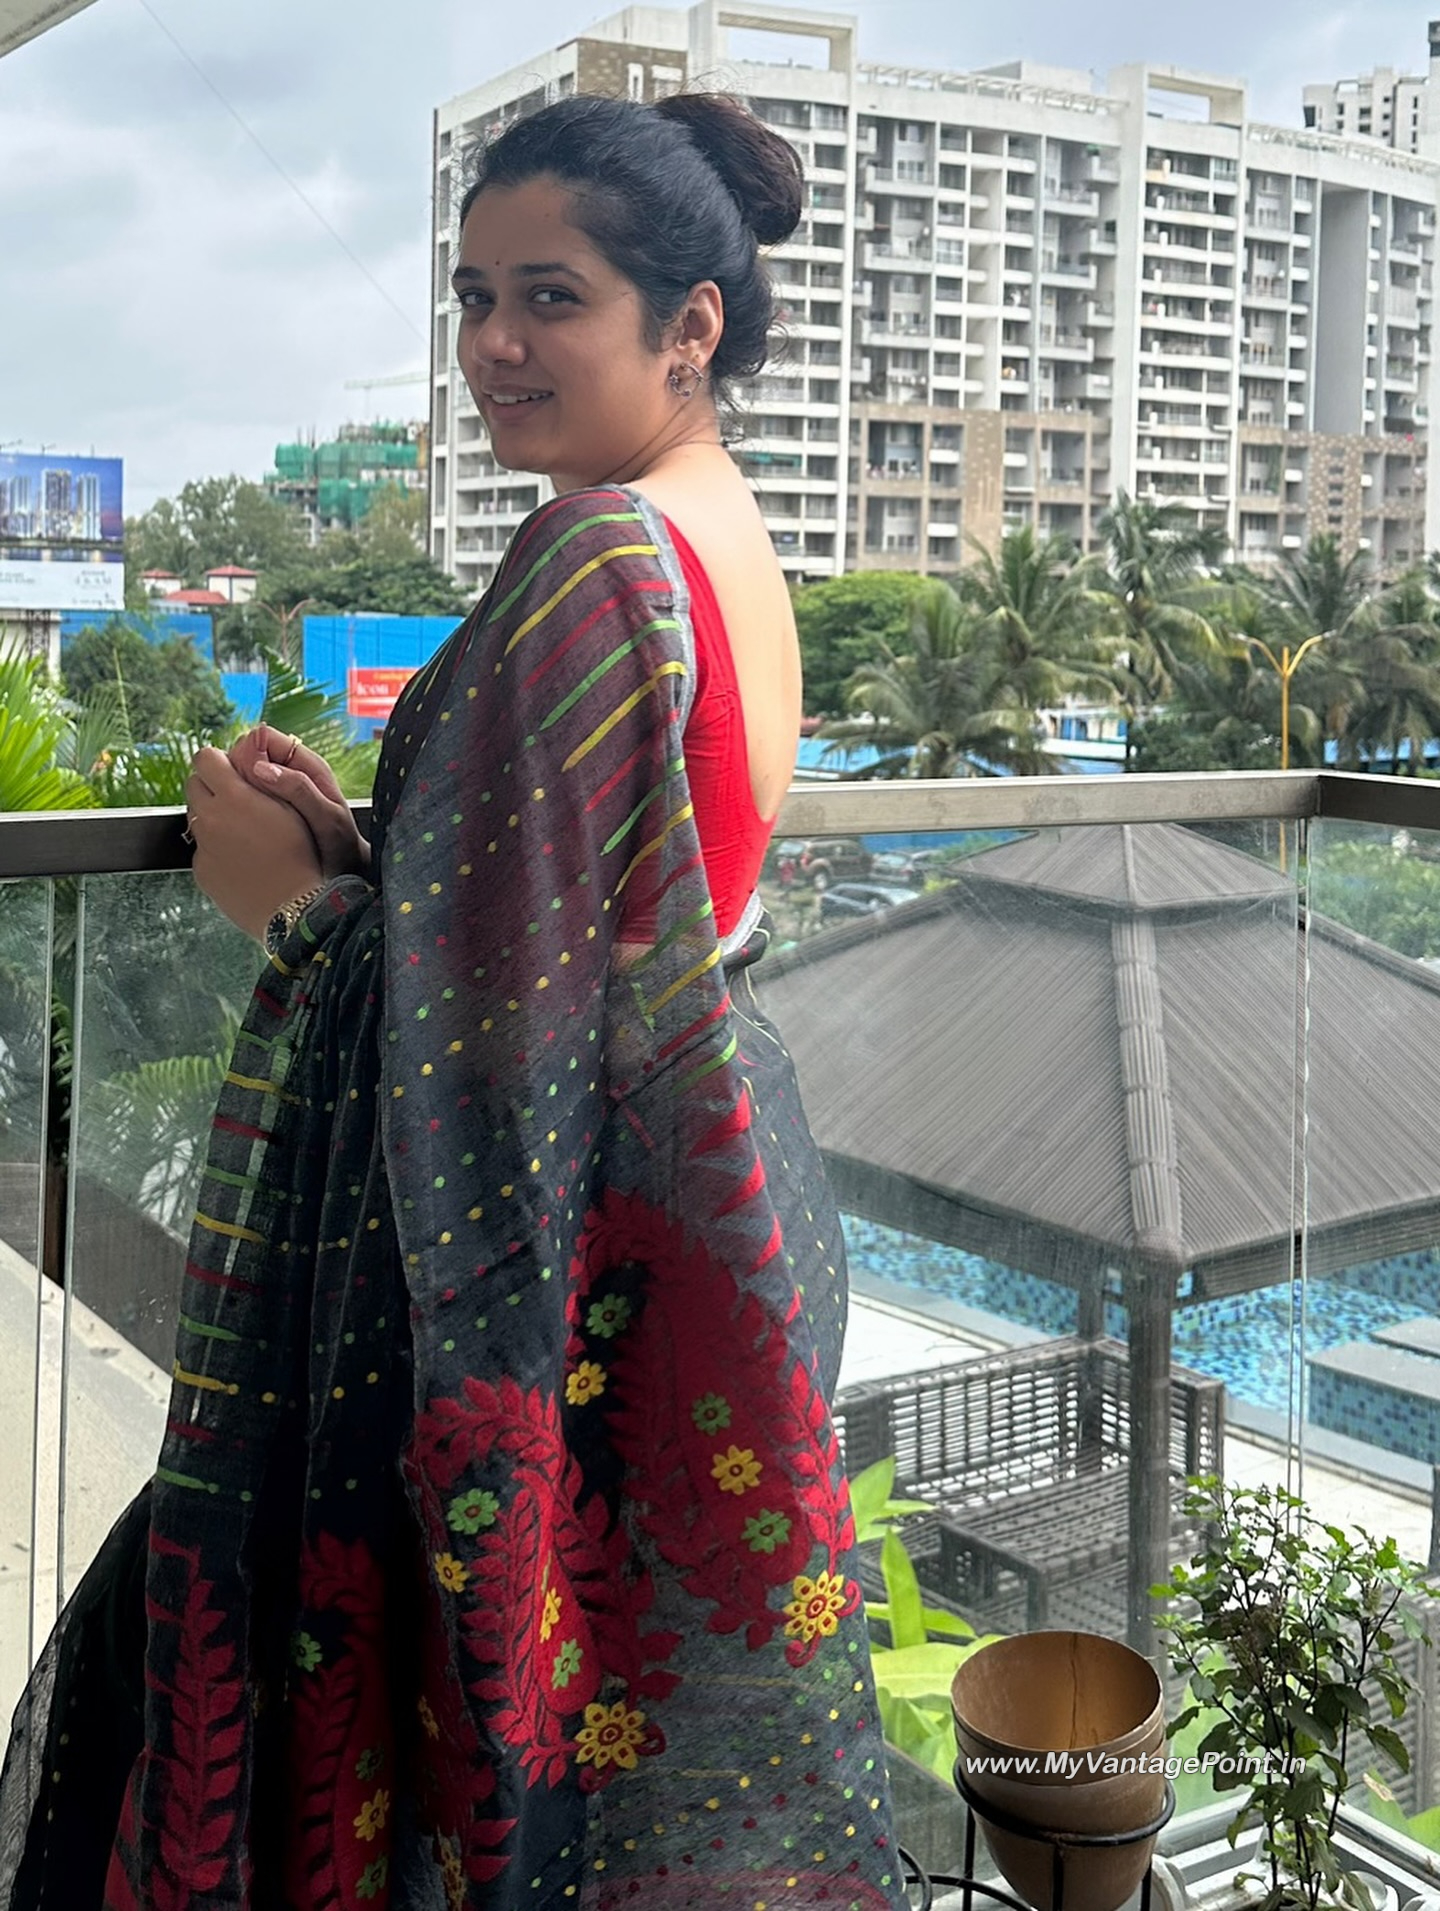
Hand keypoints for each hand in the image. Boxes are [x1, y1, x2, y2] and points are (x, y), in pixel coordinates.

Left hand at [185, 746, 324, 941]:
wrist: (294, 908)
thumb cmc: (302, 856)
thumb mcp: (293, 807)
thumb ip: (265, 778)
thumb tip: (247, 760)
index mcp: (234, 796)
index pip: (204, 758)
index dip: (219, 761)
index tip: (232, 771)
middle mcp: (210, 818)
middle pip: (193, 785)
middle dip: (212, 787)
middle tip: (239, 801)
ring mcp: (202, 846)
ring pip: (196, 818)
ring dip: (213, 818)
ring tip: (245, 834)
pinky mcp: (201, 871)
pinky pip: (202, 850)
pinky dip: (217, 850)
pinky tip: (243, 861)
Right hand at [228, 724, 371, 879]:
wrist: (345, 868)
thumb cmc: (341, 844)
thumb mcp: (324, 817)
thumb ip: (297, 789)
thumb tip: (261, 767)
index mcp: (306, 764)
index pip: (261, 737)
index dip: (245, 752)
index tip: (242, 777)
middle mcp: (289, 771)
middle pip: (246, 754)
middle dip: (236, 771)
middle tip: (240, 799)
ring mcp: (277, 788)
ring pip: (242, 775)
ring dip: (234, 788)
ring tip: (240, 813)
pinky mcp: (268, 805)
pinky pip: (244, 795)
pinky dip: (237, 803)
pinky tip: (239, 822)